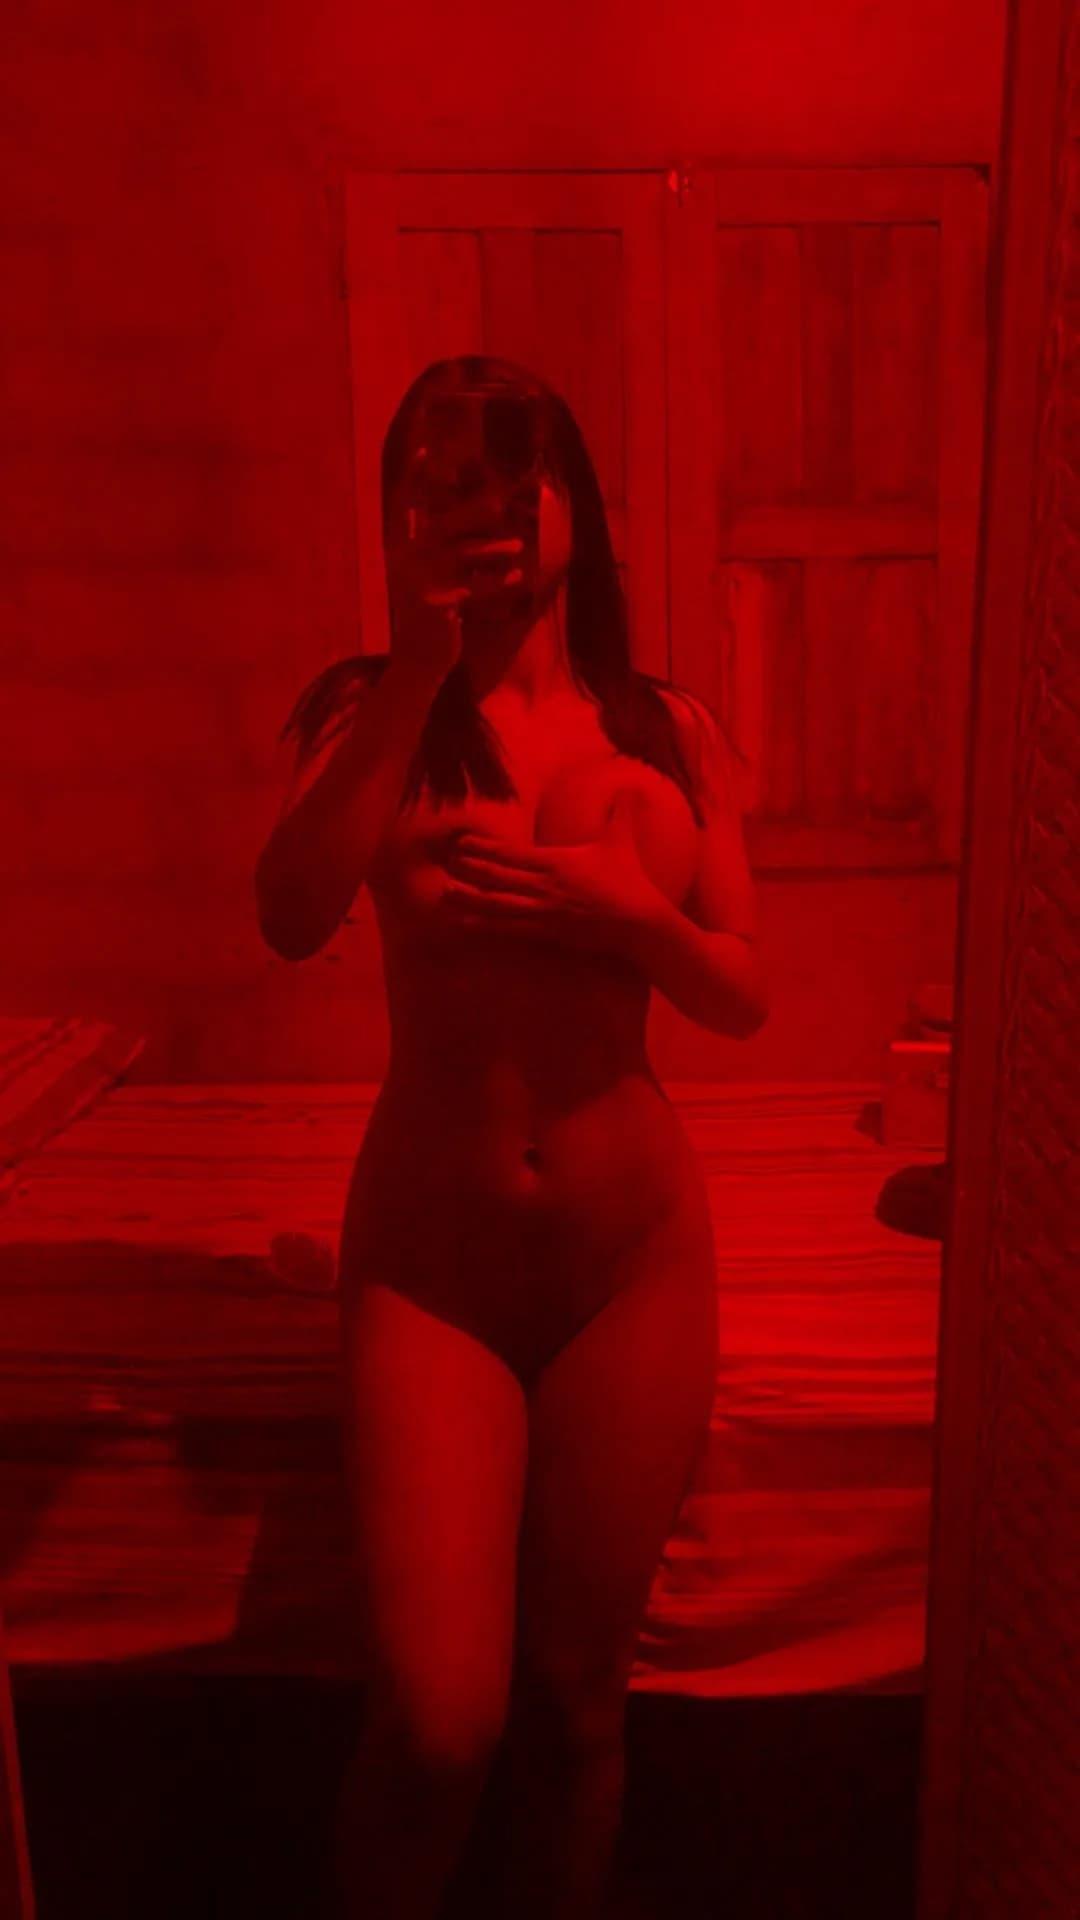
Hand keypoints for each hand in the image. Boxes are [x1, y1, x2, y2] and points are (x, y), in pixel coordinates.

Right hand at [386, 517, 524, 675]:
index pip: (438, 526)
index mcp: (406, 556)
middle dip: (476, 518)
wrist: (416, 662)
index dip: (466, 514)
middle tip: (503, 511)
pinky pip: (473, 589)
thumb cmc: (432, 622)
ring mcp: (418, 583)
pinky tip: (516, 577)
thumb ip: (450, 562)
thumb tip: (483, 538)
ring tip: (518, 547)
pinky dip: (497, 582)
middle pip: (446, 532)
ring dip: (493, 549)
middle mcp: (407, 564)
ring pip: (462, 556)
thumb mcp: (436, 585)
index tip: (493, 504)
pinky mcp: (435, 605)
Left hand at [439, 788, 665, 953]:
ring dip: (469, 899)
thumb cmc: (629, 881)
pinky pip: (509, 930)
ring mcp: (542, 912)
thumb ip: (620, 813)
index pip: (510, 853)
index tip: (461, 843)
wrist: (639, 923)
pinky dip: (485, 926)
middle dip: (467, 870)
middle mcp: (543, 886)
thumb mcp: (621, 841)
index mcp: (555, 862)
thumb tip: (630, 786)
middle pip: (496, 877)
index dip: (482, 848)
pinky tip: (465, 925)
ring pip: (497, 904)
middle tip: (442, 865)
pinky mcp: (547, 934)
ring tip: (443, 895)